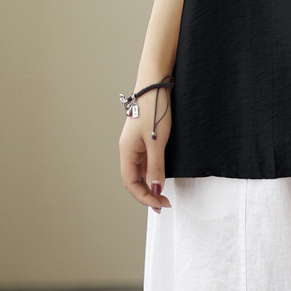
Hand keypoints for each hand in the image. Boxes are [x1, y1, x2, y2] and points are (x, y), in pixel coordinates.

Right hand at [118, 90, 172, 212]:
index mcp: (126, 152)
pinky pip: (144, 161)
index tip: (160, 204)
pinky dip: (152, 171)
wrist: (155, 86)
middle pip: (133, 179)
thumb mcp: (157, 141)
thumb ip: (156, 166)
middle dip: (147, 193)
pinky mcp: (142, 138)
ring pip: (139, 171)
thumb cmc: (154, 110)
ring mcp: (134, 144)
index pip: (131, 183)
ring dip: (149, 184)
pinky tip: (160, 175)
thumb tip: (155, 189)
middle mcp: (128, 150)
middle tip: (164, 203)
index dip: (144, 197)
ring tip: (163, 194)